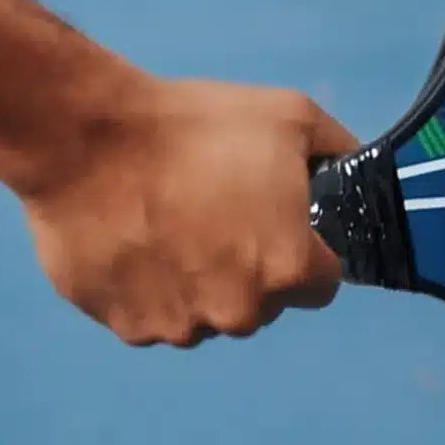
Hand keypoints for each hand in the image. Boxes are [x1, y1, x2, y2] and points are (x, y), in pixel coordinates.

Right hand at [21, 76, 358, 346]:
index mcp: (286, 268)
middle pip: (264, 299)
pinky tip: (137, 234)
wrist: (91, 141)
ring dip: (201, 276)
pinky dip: (153, 284)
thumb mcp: (291, 116)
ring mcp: (180, 326)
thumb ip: (337, 150)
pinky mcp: (128, 328)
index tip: (280, 219)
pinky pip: (157, 312)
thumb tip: (353, 169)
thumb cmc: (198, 126)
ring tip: (171, 215)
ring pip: (208, 309)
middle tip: (219, 206)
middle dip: (252, 261)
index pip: (322, 281)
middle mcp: (238, 312)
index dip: (307, 248)